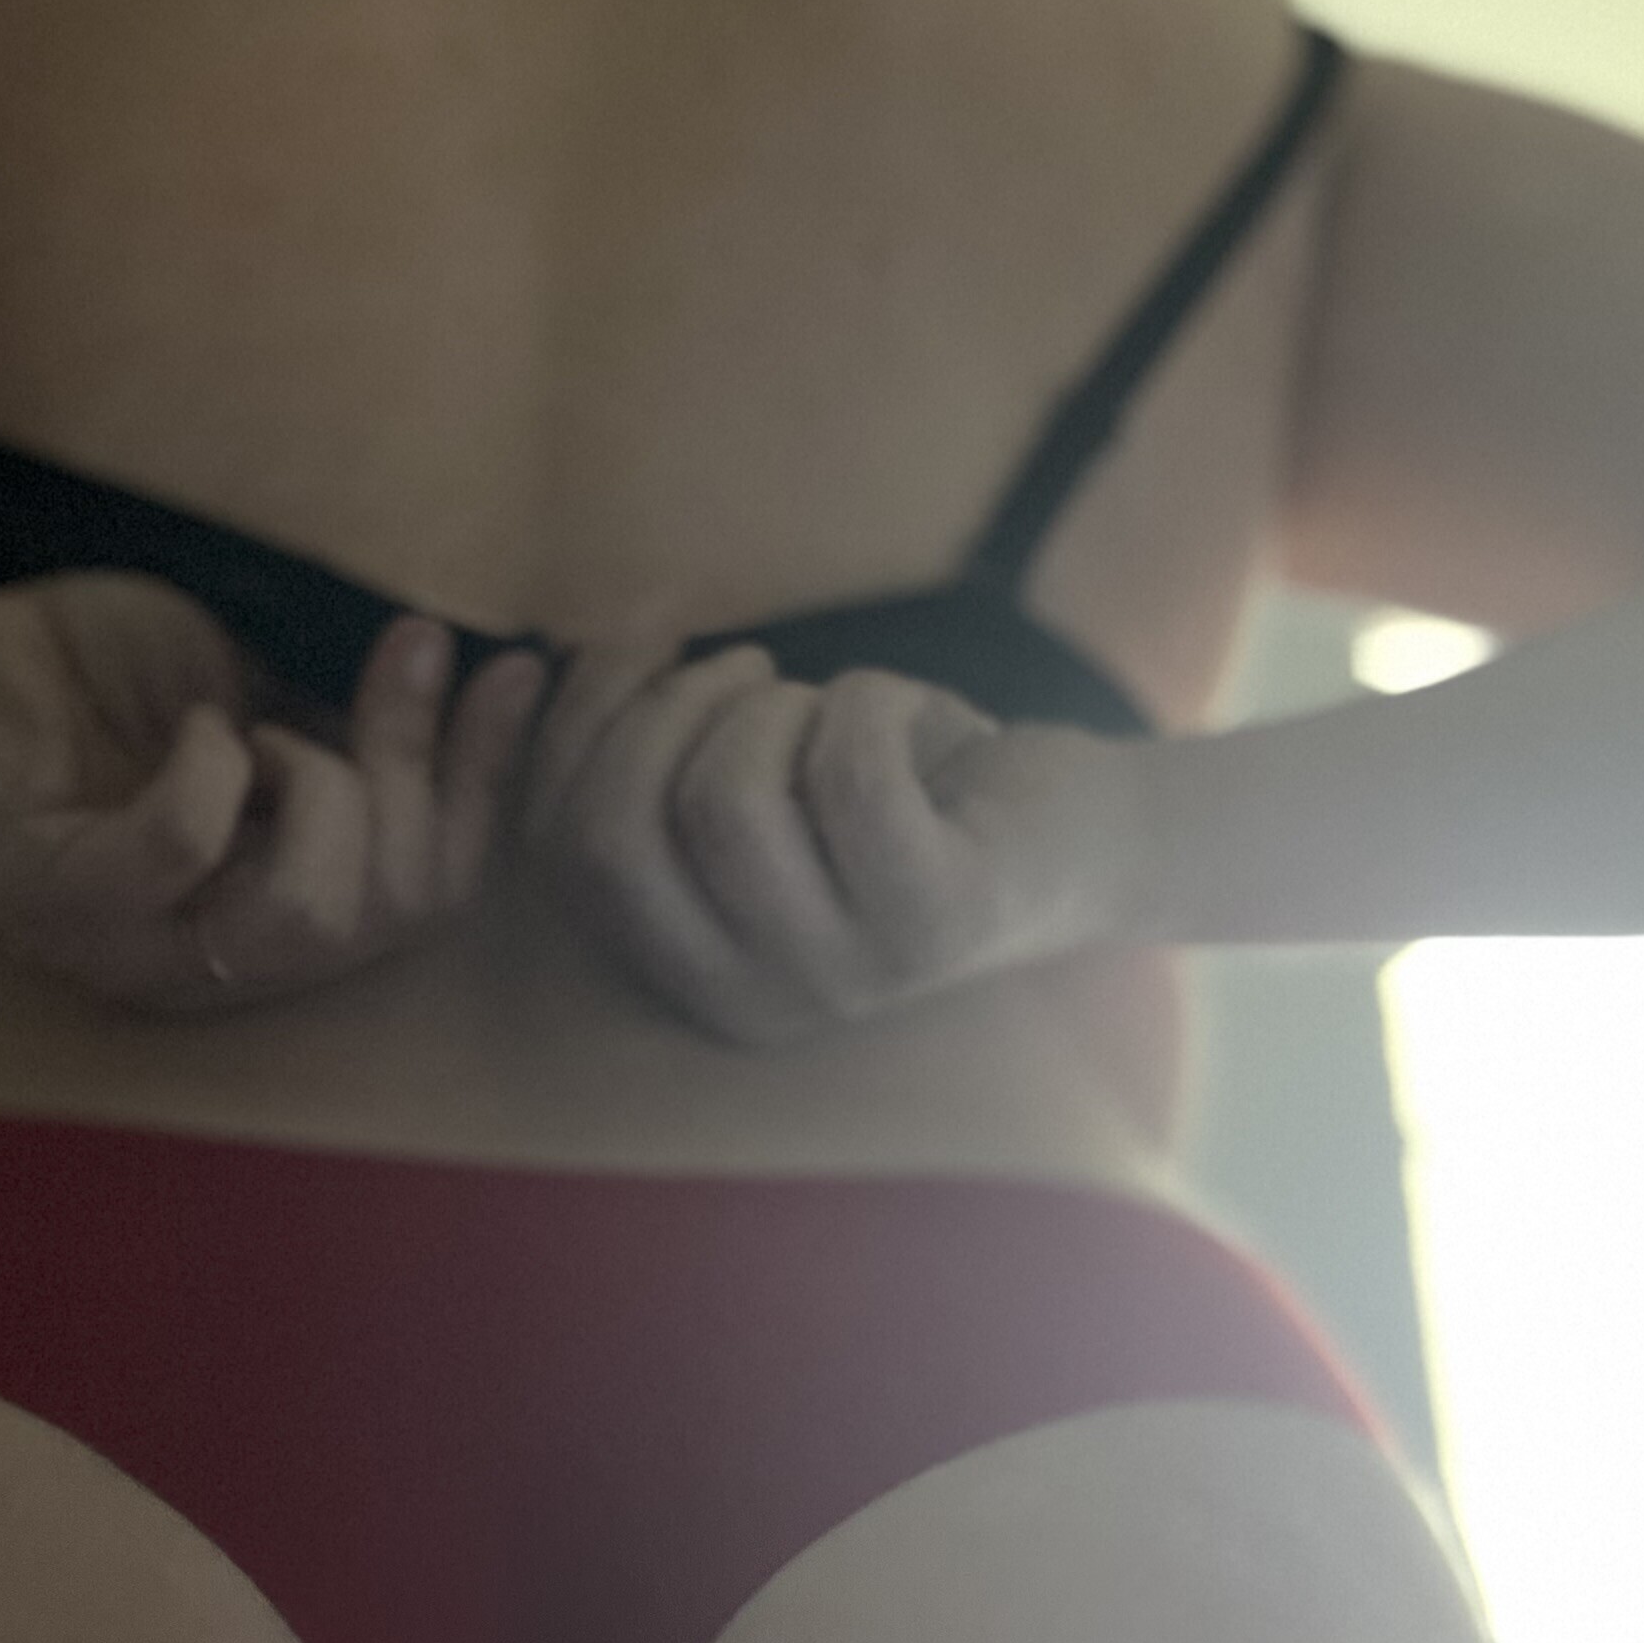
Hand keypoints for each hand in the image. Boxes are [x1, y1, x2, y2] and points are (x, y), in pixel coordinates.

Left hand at [0, 571, 550, 1013]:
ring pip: (308, 911)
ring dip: (318, 782)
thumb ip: (356, 719)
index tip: (513, 672)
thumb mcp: (260, 691)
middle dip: (411, 772)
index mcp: (265, 927)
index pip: (427, 903)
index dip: (485, 792)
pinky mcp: (56, 902)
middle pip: (390, 913)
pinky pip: (184, 854)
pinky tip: (194, 724)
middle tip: (385, 662)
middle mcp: (207, 969)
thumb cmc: (94, 674)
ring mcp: (129, 951)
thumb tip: (493, 677)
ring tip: (257, 724)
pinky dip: (209, 769)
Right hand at [520, 638, 1142, 1046]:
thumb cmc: (905, 790)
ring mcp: (841, 977)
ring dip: (775, 707)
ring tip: (836, 708)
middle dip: (666, 711)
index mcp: (686, 973)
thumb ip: (650, 738)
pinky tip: (915, 713)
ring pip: (723, 800)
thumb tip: (572, 648)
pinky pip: (849, 774)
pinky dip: (872, 699)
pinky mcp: (934, 927)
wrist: (1084, 840)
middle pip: (611, 834)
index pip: (559, 848)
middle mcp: (748, 1002)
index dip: (581, 719)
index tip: (649, 640)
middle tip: (753, 674)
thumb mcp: (756, 768)